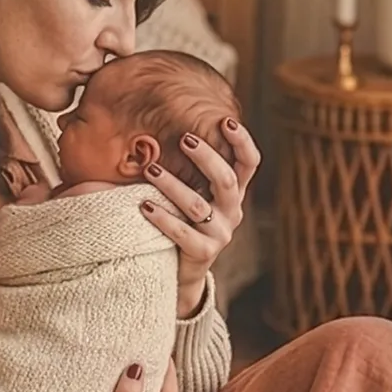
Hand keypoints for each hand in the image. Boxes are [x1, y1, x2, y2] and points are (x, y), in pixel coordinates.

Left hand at [140, 118, 260, 315]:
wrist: (180, 271)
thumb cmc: (182, 220)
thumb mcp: (194, 192)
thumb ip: (190, 168)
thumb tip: (163, 125)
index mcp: (233, 193)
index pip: (248, 163)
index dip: (242, 141)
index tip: (225, 120)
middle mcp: (232, 211)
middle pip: (227, 180)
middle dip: (206, 157)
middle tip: (184, 138)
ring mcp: (220, 234)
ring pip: (198, 205)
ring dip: (173, 185)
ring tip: (150, 169)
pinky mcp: (203, 253)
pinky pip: (182, 233)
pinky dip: (162, 217)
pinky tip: (143, 204)